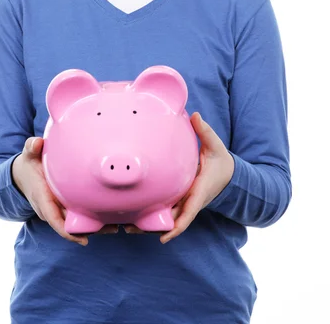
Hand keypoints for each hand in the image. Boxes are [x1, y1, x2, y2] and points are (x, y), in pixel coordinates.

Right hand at [12, 137, 118, 246]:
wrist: (23, 175)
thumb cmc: (29, 165)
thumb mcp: (28, 155)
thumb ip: (32, 148)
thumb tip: (37, 143)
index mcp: (43, 199)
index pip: (55, 220)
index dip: (68, 232)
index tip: (83, 239)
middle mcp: (52, 209)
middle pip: (71, 225)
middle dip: (91, 229)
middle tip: (113, 228)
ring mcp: (59, 209)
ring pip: (78, 223)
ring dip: (96, 226)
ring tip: (117, 225)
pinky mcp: (66, 206)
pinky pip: (79, 216)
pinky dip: (94, 218)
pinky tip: (111, 215)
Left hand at [124, 112, 234, 243]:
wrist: (229, 175)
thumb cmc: (221, 161)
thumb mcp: (215, 146)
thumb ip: (205, 132)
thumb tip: (195, 116)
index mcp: (199, 191)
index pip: (188, 212)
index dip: (176, 226)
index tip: (164, 237)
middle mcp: (190, 201)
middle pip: (170, 221)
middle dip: (152, 228)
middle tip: (128, 229)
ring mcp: (183, 203)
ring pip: (164, 219)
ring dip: (147, 225)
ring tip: (124, 226)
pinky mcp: (178, 201)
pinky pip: (163, 211)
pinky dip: (150, 216)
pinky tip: (131, 216)